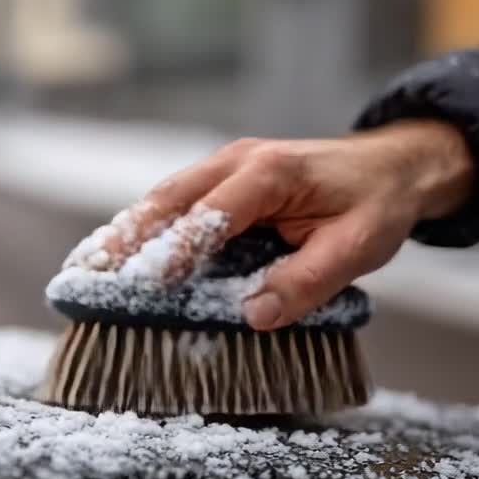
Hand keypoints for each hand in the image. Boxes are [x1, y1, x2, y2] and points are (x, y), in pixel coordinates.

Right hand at [66, 120, 474, 328]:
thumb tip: (254, 315)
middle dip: (126, 236)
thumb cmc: (376, 204)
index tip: (149, 283)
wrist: (392, 166)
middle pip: (169, 197)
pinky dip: (143, 228)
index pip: (214, 212)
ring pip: (162, 198)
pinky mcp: (219, 182)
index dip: (179, 248)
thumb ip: (308, 280)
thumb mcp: (359, 247)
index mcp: (271, 173)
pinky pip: (173, 204)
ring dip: (125, 232)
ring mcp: (223, 167)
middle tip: (87, 271)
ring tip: (86, 267)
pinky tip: (118, 253)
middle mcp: (237, 162)